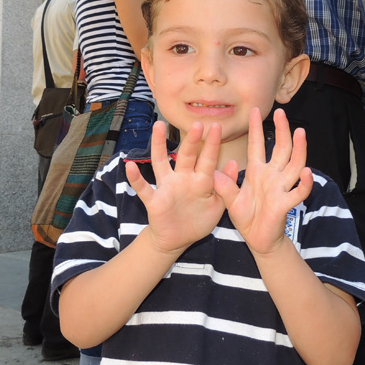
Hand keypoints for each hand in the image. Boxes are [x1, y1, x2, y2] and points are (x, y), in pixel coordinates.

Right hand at [125, 120, 225, 255]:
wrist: (177, 240)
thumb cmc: (199, 219)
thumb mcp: (218, 204)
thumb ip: (226, 184)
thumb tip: (234, 162)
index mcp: (200, 181)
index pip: (208, 160)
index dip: (212, 144)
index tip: (217, 126)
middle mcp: (182, 179)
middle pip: (186, 156)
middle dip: (191, 141)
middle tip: (197, 124)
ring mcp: (167, 188)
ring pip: (161, 163)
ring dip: (158, 145)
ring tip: (157, 127)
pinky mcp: (154, 201)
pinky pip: (144, 188)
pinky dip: (136, 179)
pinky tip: (130, 166)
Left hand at [213, 108, 313, 256]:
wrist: (257, 240)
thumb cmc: (247, 217)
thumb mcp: (230, 200)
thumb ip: (224, 186)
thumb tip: (213, 172)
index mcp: (258, 172)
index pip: (257, 145)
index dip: (256, 129)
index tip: (255, 111)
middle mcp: (272, 176)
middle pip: (281, 149)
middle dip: (282, 131)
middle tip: (282, 113)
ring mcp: (281, 189)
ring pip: (294, 165)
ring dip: (298, 149)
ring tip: (300, 133)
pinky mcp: (285, 204)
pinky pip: (298, 192)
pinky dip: (304, 183)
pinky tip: (307, 173)